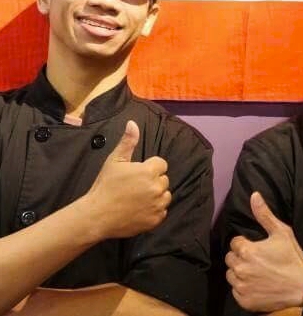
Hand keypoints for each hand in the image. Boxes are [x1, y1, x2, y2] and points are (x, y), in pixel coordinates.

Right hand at [84, 120, 171, 239]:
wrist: (97, 216)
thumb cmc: (105, 185)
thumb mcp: (115, 160)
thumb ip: (128, 141)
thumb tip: (133, 123)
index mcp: (149, 171)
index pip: (161, 164)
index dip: (150, 167)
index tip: (137, 173)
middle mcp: (157, 187)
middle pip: (163, 179)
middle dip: (153, 180)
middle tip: (135, 186)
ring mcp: (157, 205)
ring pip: (165, 195)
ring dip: (156, 195)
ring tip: (138, 197)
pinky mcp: (156, 220)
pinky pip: (162, 211)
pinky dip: (155, 210)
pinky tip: (140, 209)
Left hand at [225, 192, 302, 312]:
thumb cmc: (293, 258)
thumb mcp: (281, 232)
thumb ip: (264, 214)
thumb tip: (254, 195)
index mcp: (247, 251)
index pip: (235, 243)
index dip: (245, 243)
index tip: (256, 247)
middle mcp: (241, 269)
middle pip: (230, 258)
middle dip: (240, 256)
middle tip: (256, 259)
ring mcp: (242, 287)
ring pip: (231, 275)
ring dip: (240, 272)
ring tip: (256, 271)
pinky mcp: (245, 301)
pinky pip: (235, 291)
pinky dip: (243, 287)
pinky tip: (256, 284)